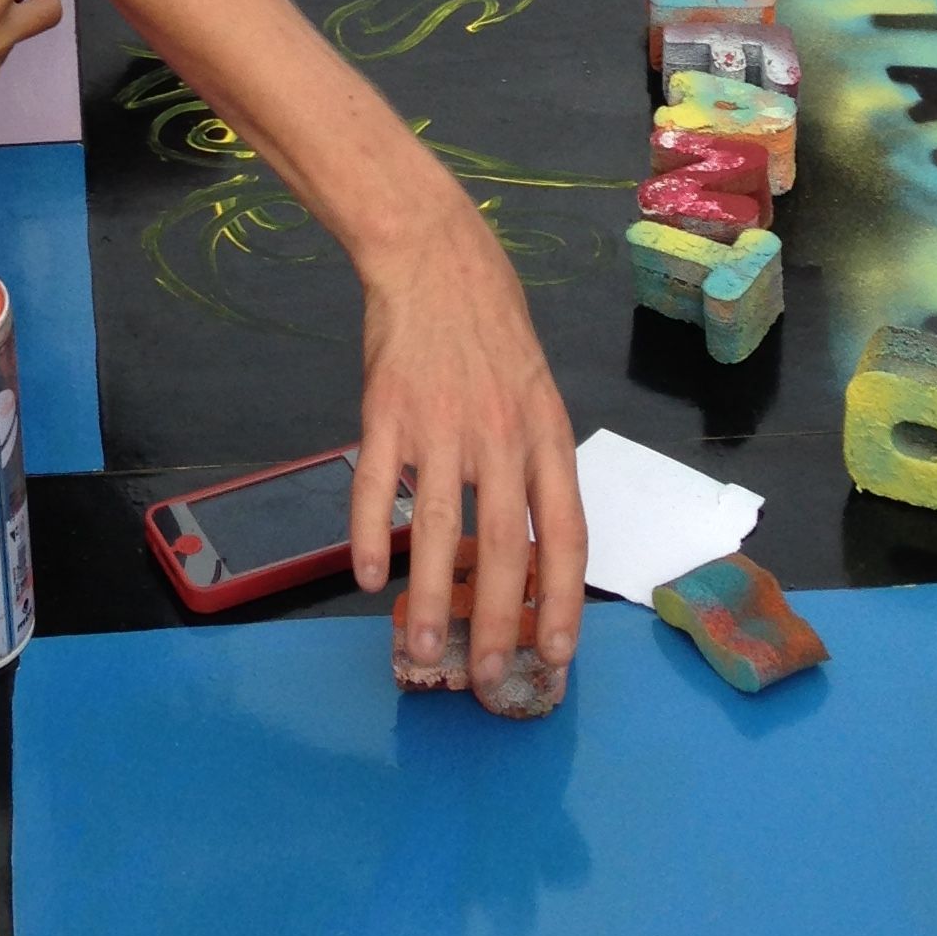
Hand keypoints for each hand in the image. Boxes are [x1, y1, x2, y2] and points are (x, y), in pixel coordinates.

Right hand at [351, 187, 584, 710]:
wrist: (433, 256)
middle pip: (505, 548)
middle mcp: (500, 436)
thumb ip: (535, 463)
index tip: (557, 655)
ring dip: (432, 599)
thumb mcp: (536, 392)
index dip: (564, 600)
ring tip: (423, 652)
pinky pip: (378, 487)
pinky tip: (370, 577)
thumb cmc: (490, 327)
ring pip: (442, 530)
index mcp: (547, 434)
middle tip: (487, 678)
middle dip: (498, 624)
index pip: (566, 534)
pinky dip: (373, 536)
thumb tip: (534, 547)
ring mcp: (441, 424)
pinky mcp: (387, 411)